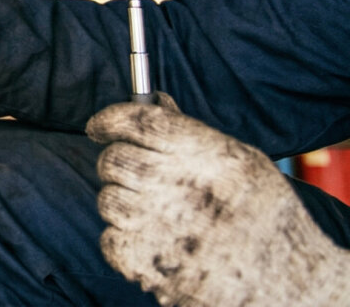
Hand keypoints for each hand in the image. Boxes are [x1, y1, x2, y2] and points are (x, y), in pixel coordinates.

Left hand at [87, 96, 349, 305]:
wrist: (288, 286)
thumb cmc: (265, 219)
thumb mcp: (242, 164)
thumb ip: (193, 133)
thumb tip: (154, 100)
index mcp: (209, 155)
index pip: (140, 120)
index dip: (110, 119)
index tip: (98, 126)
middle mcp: (181, 186)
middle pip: (115, 159)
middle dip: (118, 164)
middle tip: (134, 175)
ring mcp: (161, 227)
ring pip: (108, 199)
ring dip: (123, 205)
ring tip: (157, 216)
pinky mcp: (147, 263)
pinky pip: (109, 239)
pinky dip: (124, 242)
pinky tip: (154, 244)